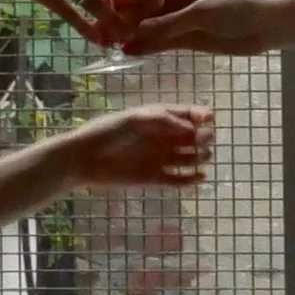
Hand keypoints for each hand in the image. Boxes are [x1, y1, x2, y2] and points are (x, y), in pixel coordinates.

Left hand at [69, 105, 215, 187]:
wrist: (85, 159)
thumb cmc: (108, 132)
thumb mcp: (135, 119)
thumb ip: (164, 121)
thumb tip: (192, 130)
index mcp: (159, 119)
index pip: (187, 114)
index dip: (201, 115)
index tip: (209, 117)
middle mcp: (164, 138)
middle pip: (194, 137)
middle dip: (203, 136)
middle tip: (201, 139)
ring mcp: (161, 158)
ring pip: (191, 158)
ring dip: (201, 156)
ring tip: (202, 156)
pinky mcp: (156, 178)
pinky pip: (180, 179)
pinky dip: (192, 179)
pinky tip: (199, 176)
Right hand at [117, 0, 280, 56]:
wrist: (270, 25)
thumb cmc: (240, 9)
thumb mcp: (203, 14)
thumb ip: (170, 24)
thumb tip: (136, 32)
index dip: (124, 0)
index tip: (103, 11)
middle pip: (144, 9)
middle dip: (123, 19)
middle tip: (101, 33)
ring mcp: (183, 18)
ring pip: (151, 27)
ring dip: (132, 35)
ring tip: (108, 45)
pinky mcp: (190, 37)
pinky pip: (163, 41)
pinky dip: (147, 46)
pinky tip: (129, 52)